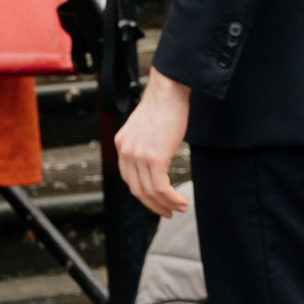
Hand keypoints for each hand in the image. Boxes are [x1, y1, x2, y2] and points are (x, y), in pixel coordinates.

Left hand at [115, 70, 191, 215]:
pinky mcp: (154, 157)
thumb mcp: (145, 129)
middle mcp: (126, 151)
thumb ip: (144, 145)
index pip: (128, 178)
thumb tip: (155, 163)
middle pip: (136, 189)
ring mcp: (138, 155)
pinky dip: (171, 198)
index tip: (155, 201)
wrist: (168, 91)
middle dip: (153, 205)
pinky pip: (161, 187)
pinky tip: (181, 201)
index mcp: (122, 144)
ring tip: (179, 208)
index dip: (142, 194)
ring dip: (166, 204)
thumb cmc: (163, 106)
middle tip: (167, 212)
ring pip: (149, 192)